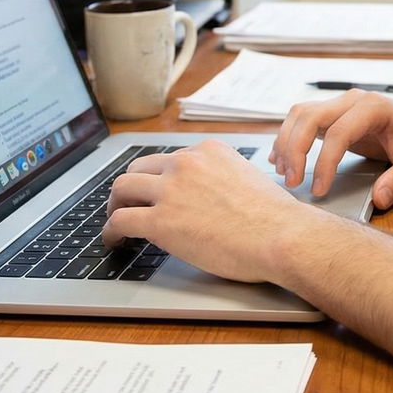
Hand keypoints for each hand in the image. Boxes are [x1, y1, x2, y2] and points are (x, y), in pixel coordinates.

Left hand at [102, 139, 313, 282]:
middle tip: (130, 204)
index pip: (170, 160)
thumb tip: (209, 198)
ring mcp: (170, 191)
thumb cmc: (275, 218)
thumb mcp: (248, 178)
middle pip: (139, 168)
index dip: (159, 179)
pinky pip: (120, 221)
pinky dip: (111, 232)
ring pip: (122, 188)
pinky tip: (115, 241)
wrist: (280, 236)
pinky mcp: (160, 221)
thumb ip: (222, 179)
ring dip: (116, 205)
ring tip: (117, 221)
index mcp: (208, 151)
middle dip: (132, 187)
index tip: (157, 192)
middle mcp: (186, 163)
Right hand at [271, 89, 392, 209]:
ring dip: (286, 142)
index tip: (319, 190)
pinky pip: (302, 120)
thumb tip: (379, 199)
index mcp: (373, 106)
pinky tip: (282, 160)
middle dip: (295, 150)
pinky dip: (288, 138)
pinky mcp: (332, 114)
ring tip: (284, 173)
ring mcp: (340, 104)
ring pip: (300, 114)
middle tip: (293, 182)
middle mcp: (352, 100)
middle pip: (310, 116)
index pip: (339, 132)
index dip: (325, 163)